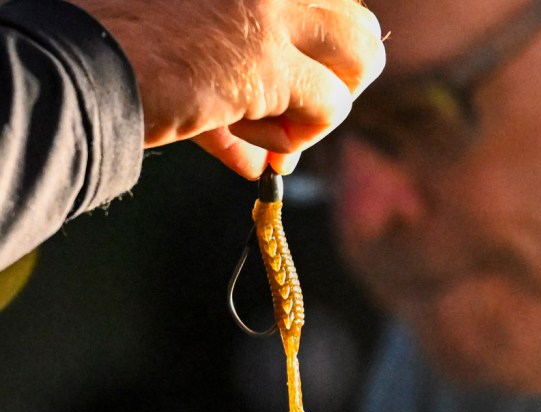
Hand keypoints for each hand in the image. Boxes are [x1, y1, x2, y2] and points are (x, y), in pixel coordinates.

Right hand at [72, 0, 384, 177]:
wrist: (72, 72)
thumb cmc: (120, 63)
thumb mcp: (195, 63)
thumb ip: (241, 96)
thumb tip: (269, 161)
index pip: (322, 5)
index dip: (320, 54)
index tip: (300, 87)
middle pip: (357, 22)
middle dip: (344, 78)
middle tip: (308, 113)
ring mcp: (268, 7)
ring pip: (361, 56)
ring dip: (328, 109)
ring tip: (281, 135)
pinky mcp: (265, 58)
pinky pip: (329, 106)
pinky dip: (301, 139)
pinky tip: (259, 149)